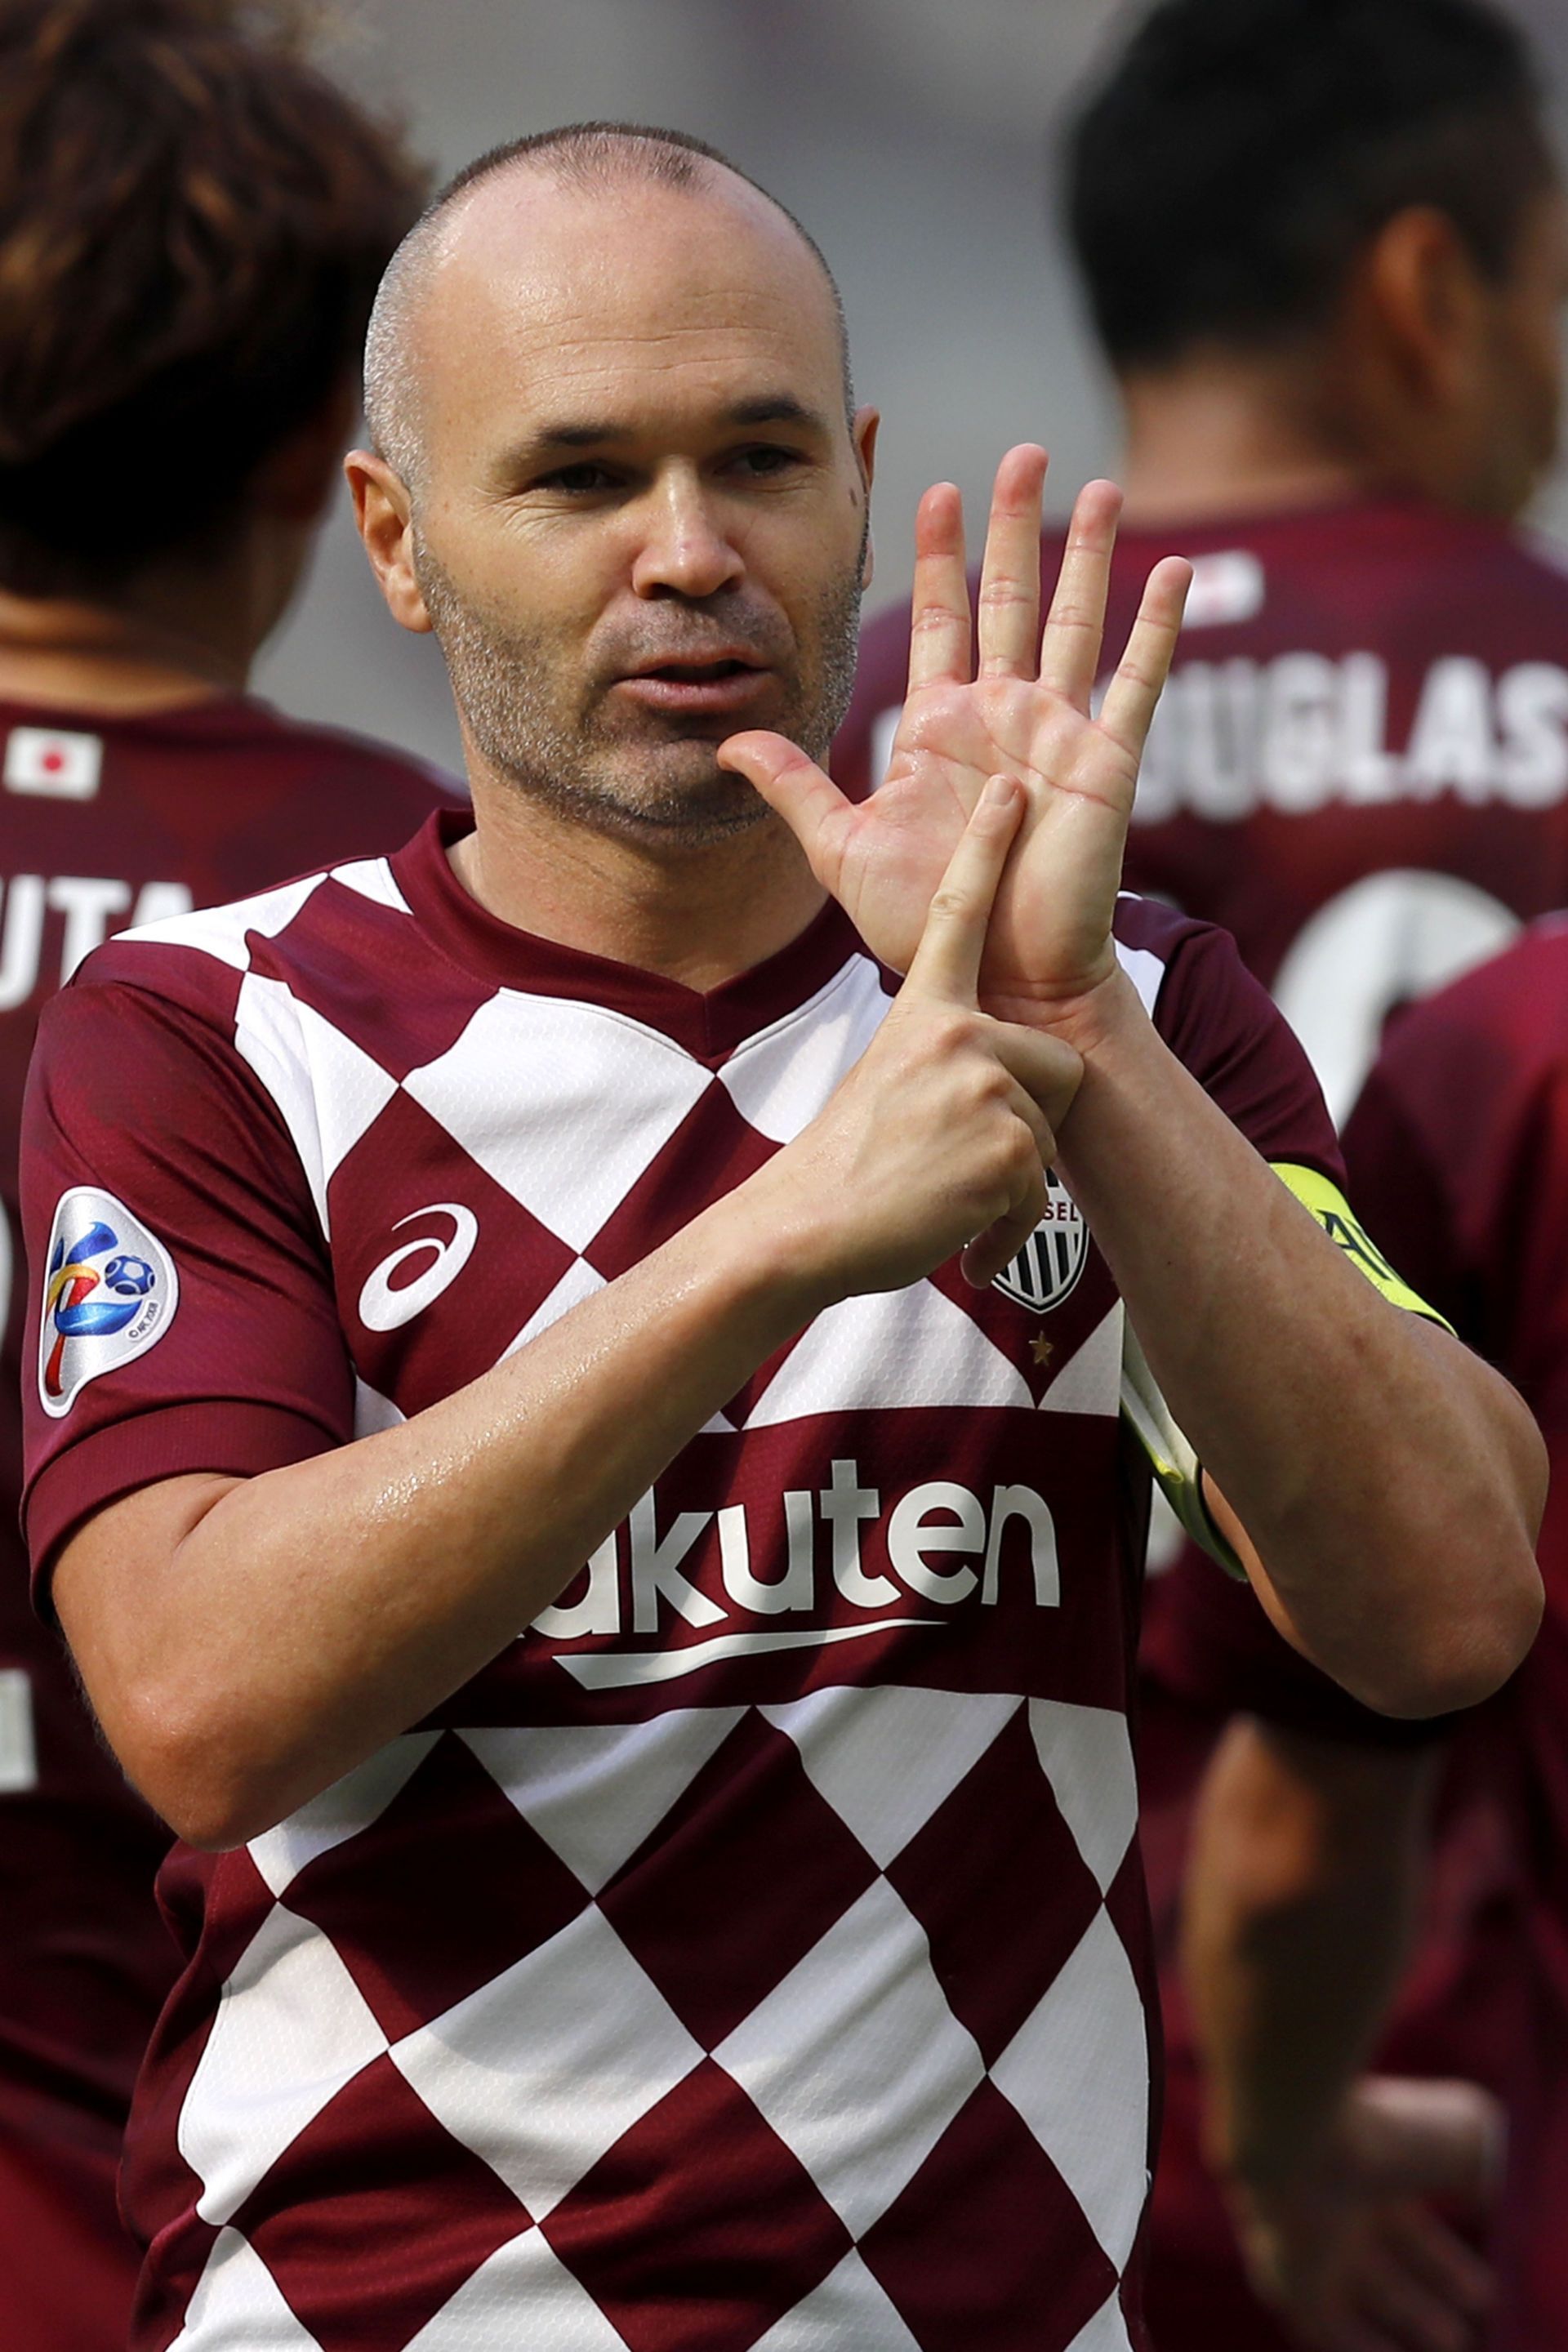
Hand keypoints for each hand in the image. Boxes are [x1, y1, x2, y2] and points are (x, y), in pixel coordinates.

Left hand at [719, 447, 1190, 1026]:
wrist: (995, 978)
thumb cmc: (925, 924)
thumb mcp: (841, 850)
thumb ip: (795, 787)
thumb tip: (730, 738)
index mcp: (940, 727)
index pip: (939, 618)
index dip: (936, 556)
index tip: (933, 489)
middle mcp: (1002, 715)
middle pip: (1012, 597)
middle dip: (1015, 524)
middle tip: (1021, 452)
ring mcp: (1057, 733)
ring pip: (1077, 621)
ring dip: (1090, 554)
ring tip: (1101, 487)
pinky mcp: (1105, 763)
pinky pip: (1137, 682)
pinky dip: (1158, 627)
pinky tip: (1172, 572)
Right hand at [752, 772, 1081, 1301]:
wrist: (804, 1227)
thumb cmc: (847, 1167)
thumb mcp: (889, 1083)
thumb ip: (945, 1062)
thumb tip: (998, 1089)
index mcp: (923, 1010)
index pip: (959, 916)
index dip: (986, 849)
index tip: (1011, 788)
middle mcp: (956, 1032)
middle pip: (1054, 1065)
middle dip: (1032, 1120)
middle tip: (962, 1160)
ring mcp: (983, 1085)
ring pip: (1049, 1134)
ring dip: (1011, 1187)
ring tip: (944, 1201)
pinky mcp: (1007, 1145)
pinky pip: (1040, 1192)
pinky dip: (1007, 1233)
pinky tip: (962, 1247)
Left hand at [1231, 2076, 1500, 2351]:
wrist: (1302, 2134)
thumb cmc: (1389, 2131)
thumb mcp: (1467, 2138)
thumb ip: (1487, 2167)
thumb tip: (1494, 2195)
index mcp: (1370, 2169)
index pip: (1410, 2229)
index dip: (1448, 2266)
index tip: (1486, 2294)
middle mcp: (1336, 2208)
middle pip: (1381, 2269)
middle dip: (1424, 2304)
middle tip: (1460, 2335)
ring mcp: (1307, 2242)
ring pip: (1352, 2298)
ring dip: (1398, 2326)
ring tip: (1451, 2348)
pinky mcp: (1286, 2277)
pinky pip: (1321, 2326)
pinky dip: (1360, 2348)